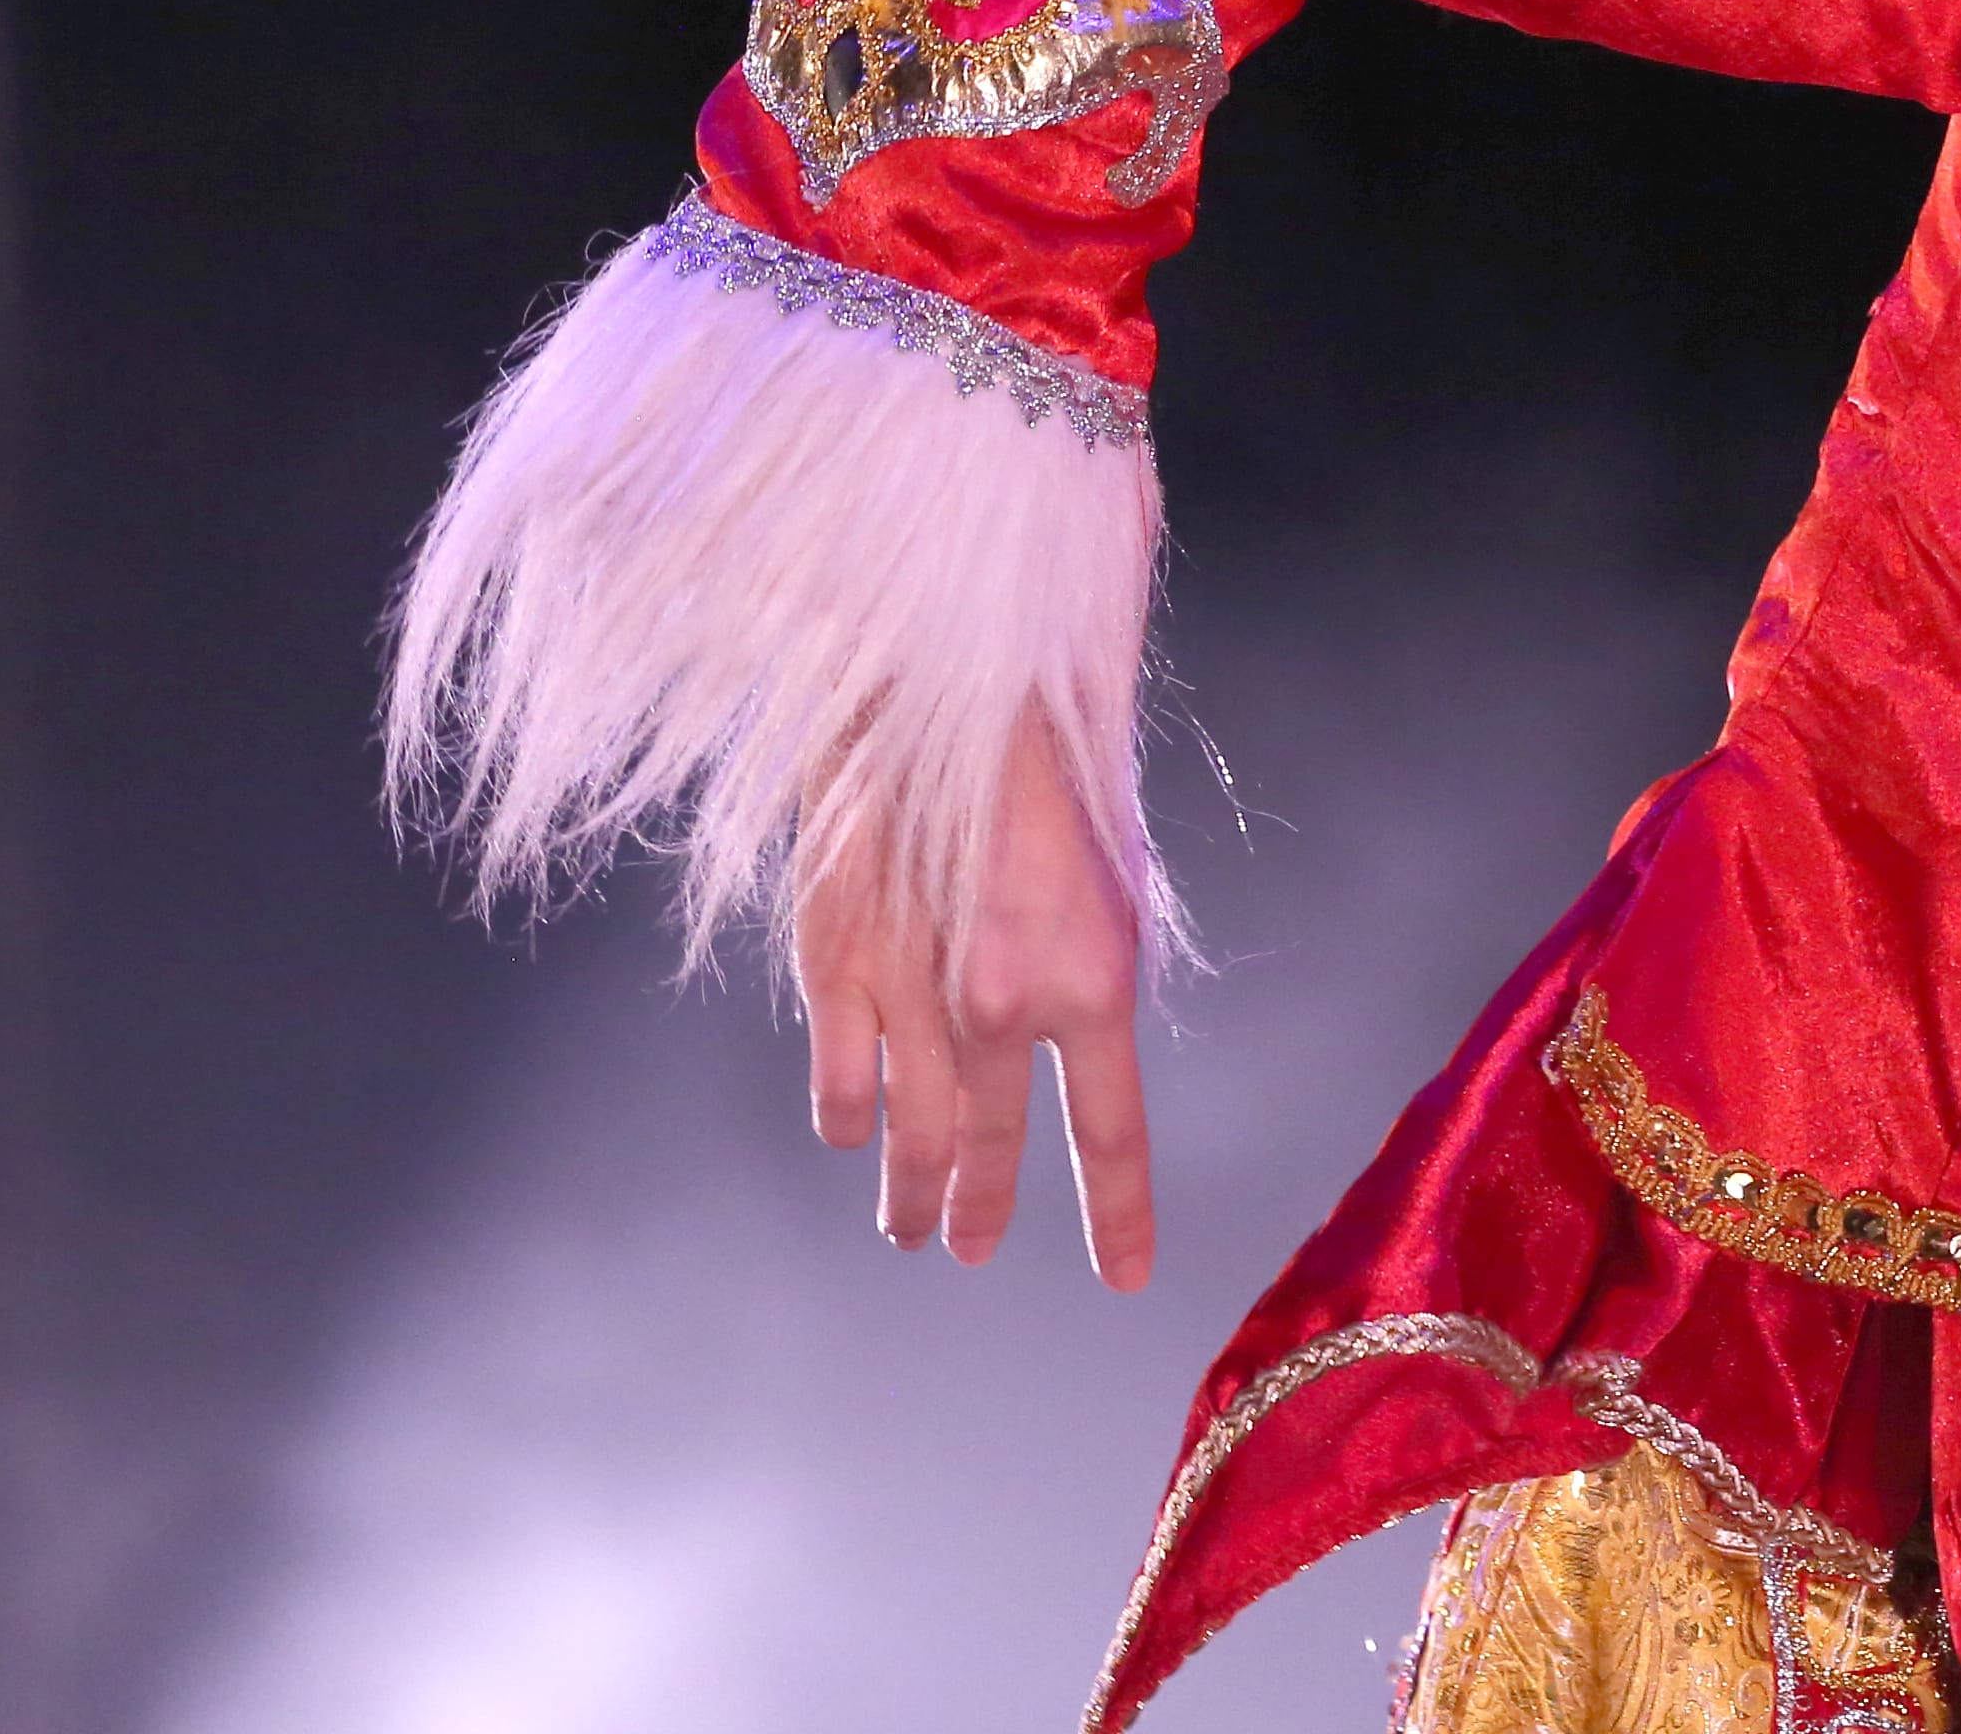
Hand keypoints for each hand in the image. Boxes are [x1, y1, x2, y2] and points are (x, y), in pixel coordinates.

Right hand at [790, 734, 1156, 1282]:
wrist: (941, 683)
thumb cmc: (1044, 769)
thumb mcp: (1111, 878)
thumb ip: (1091, 978)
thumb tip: (1075, 1050)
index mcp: (1093, 979)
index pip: (1112, 1131)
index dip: (1118, 1213)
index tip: (1124, 1277)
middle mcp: (1004, 1006)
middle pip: (994, 1148)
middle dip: (985, 1209)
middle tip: (970, 1248)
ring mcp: (914, 995)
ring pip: (909, 1135)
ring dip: (909, 1190)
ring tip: (910, 1225)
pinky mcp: (837, 965)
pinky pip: (842, 1082)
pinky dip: (849, 1117)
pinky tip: (853, 1133)